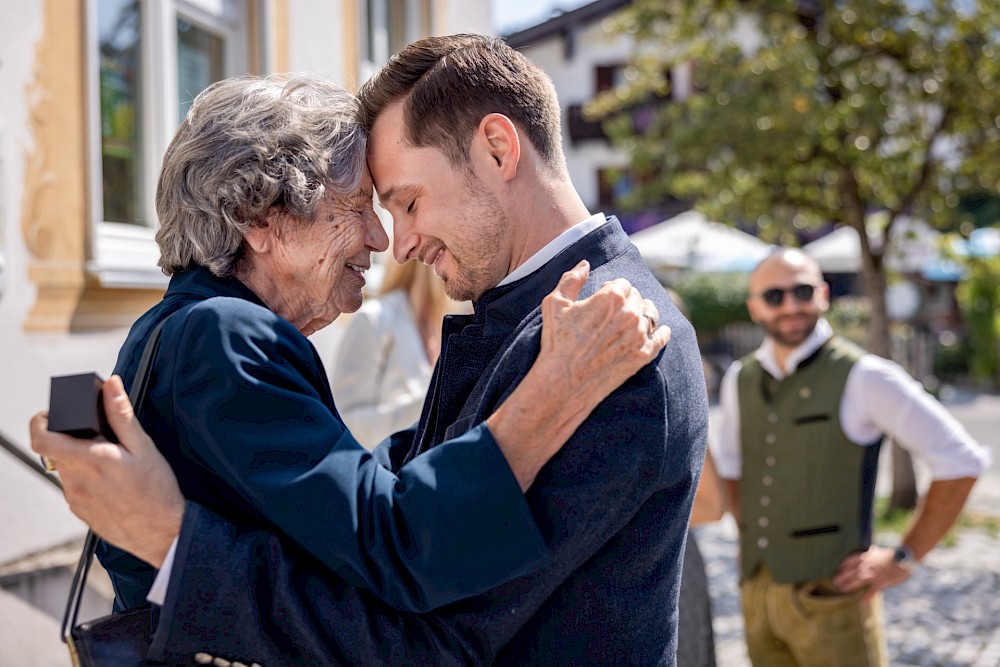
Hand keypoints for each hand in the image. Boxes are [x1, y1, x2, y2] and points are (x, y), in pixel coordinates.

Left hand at [30, 375, 183, 567]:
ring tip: (113, 465)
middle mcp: (76, 480)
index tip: (49, 415)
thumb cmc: (157, 491)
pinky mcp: (80, 511)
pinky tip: (113, 484)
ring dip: (83, 461)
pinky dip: (89, 479)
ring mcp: (75, 498)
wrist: (163, 534)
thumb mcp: (144, 447)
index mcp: (90, 460)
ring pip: (67, 469)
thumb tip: (111, 385)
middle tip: (101, 439)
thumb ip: (122, 415)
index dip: (39, 422)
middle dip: (74, 440)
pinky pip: (76, 487)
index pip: (41, 438)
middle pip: (57, 451)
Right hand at [539, 259, 670, 397]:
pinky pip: (661, 337)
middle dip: (627, 301)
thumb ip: (572, 279)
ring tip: (633, 319)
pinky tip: (660, 330)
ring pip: (651, 314)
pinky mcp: (644, 355)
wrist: (563, 382)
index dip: (612, 290)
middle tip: (615, 311)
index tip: (603, 297)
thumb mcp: (555, 303)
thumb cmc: (556, 341)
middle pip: (637, 298)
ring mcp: (640, 335)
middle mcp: (630, 313)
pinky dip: (661, 332)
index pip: (622, 284)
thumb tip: (585, 264)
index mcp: (612, 297)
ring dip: (643, 313)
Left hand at [832, 546, 911, 603]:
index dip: (843, 565)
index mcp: (866, 557)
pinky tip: (862, 603)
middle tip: (835, 581)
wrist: (903, 559)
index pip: (850, 560)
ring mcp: (872, 574)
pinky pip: (871, 592)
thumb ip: (875, 552)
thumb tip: (872, 549)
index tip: (839, 568)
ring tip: (842, 589)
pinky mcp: (880, 582)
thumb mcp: (881, 551)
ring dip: (849, 585)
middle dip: (842, 576)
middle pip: (850, 571)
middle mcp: (866, 565)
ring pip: (857, 580)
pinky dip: (866, 598)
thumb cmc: (894, 555)